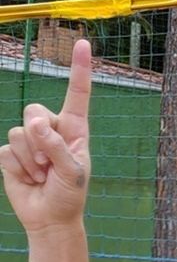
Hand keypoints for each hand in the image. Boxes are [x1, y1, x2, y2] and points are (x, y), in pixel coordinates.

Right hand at [0, 39, 92, 234]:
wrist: (49, 218)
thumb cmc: (69, 194)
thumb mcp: (72, 172)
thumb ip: (55, 146)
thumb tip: (35, 123)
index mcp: (74, 129)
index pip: (77, 95)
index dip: (80, 69)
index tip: (84, 43)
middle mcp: (51, 129)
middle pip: (34, 110)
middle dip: (38, 136)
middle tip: (48, 164)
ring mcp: (29, 141)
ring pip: (18, 132)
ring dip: (30, 158)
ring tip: (42, 175)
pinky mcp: (11, 153)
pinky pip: (5, 150)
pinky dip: (17, 167)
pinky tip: (28, 178)